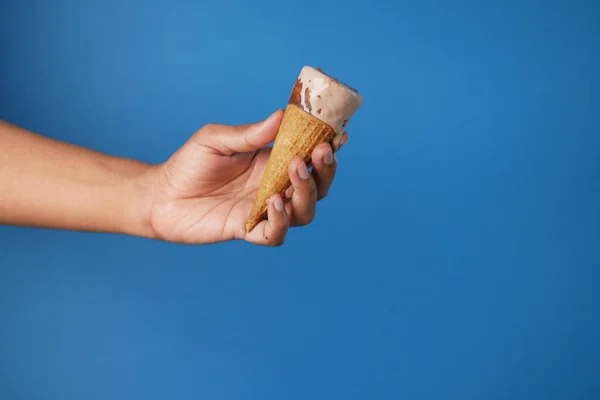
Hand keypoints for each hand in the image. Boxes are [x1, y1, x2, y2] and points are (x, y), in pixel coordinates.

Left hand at [147, 109, 347, 245]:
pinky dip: (280, 221)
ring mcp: (263, 210)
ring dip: (307, 193)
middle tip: (320, 152)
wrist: (159, 196)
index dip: (328, 148)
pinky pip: (275, 233)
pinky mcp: (247, 230)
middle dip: (325, 170)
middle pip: (316, 186)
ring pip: (304, 212)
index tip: (339, 134)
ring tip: (293, 171)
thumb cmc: (188, 164)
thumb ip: (250, 133)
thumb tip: (281, 115)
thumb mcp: (217, 140)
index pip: (309, 157)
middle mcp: (274, 187)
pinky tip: (272, 202)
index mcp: (271, 163)